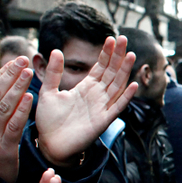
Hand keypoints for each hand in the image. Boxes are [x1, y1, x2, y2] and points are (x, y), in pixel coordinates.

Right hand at [0, 57, 32, 182]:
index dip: (1, 74)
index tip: (15, 61)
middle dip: (10, 76)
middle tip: (24, 61)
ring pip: (4, 108)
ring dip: (17, 88)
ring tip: (29, 74)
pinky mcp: (4, 150)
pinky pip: (13, 127)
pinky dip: (21, 111)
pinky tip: (30, 98)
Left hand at [35, 36, 136, 166]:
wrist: (50, 144)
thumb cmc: (49, 121)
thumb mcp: (48, 92)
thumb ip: (54, 73)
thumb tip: (56, 50)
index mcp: (85, 88)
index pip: (100, 67)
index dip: (106, 54)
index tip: (110, 38)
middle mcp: (96, 96)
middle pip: (111, 73)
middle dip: (118, 56)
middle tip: (124, 38)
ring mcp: (101, 108)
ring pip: (117, 86)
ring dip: (124, 71)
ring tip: (130, 55)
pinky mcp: (103, 121)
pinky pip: (117, 107)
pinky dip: (126, 97)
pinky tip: (133, 85)